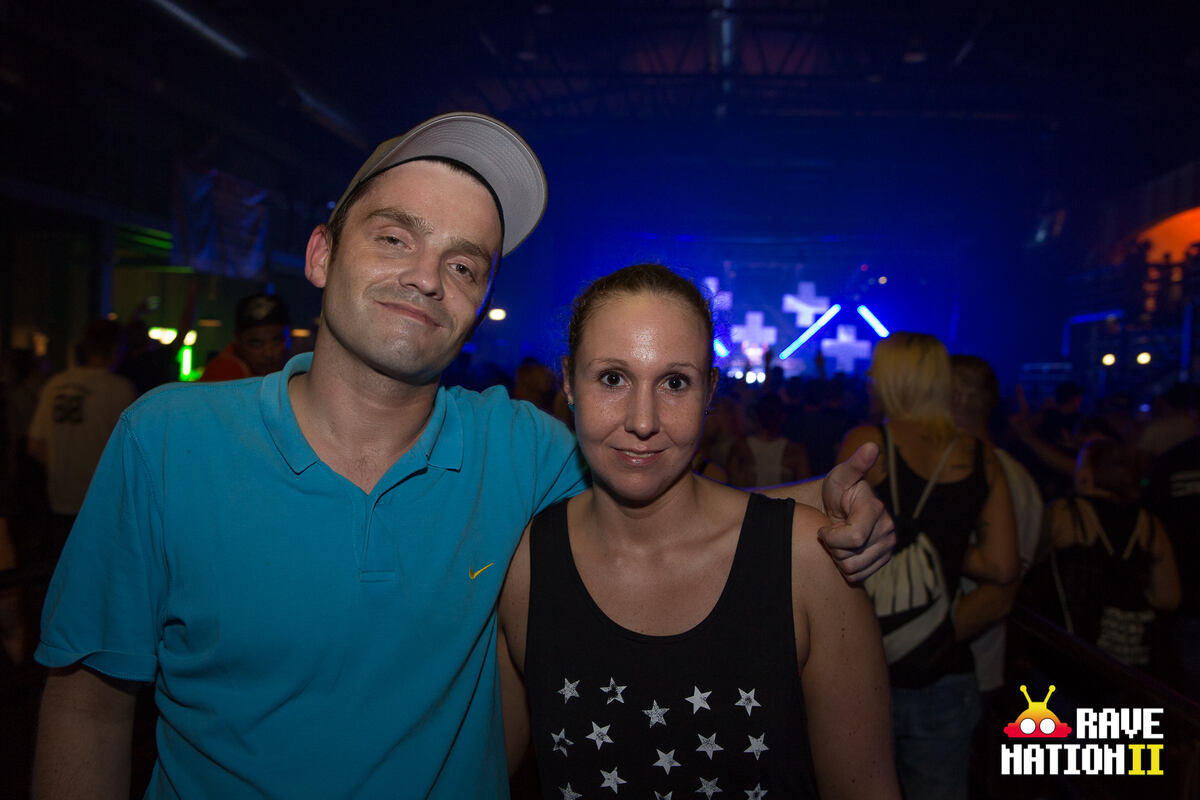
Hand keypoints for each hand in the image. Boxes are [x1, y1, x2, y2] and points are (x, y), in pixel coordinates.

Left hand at [819, 442, 894, 582]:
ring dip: (838, 558)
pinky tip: (845, 551)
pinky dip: (846, 568)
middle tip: (832, 532)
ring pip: (853, 570)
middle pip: (850, 557)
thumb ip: (855, 463)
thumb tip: (872, 446)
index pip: (852, 538)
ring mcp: (887, 547)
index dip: (831, 536)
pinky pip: (858, 577)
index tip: (825, 526)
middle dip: (833, 547)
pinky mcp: (882, 560)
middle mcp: (888, 530)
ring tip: (838, 541)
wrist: (841, 509)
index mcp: (876, 510)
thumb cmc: (837, 490)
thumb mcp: (840, 475)